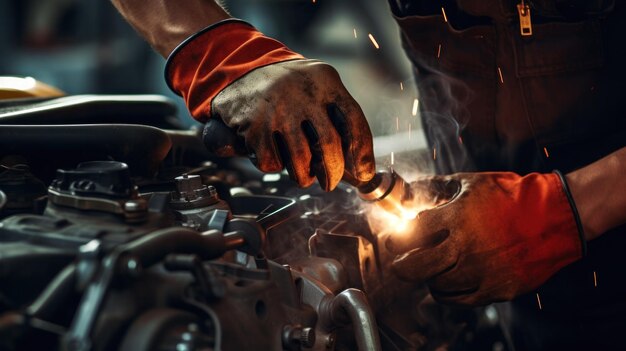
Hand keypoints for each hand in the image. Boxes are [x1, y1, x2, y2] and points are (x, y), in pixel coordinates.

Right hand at [166, 20, 374, 190]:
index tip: (364, 172)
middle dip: (333, 173)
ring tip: (303, 174)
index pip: (353, 120)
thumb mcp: (317, 84)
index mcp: (325, 82)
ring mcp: (277, 111)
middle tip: (330, 183)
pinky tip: (273, 152)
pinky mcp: (254, 128)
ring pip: (301, 162)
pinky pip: (272, 164)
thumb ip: (336, 114)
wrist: (239, 69)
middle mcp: (302, 95)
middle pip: (329, 146)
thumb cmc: (287, 85)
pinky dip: (275, 166)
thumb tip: (357, 163)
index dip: (363, 151)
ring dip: (304, 176)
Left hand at [389, 172, 584, 305]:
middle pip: (415, 268)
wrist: (555, 216)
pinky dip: (448, 292)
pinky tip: (448, 282)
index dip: (397, 240)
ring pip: (436, 285)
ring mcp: (481, 271)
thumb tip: (413, 186)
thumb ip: (438, 185)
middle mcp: (465, 247)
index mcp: (456, 218)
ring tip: (433, 269)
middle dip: (402, 267)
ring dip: (429, 277)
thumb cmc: (513, 196)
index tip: (393, 242)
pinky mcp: (497, 289)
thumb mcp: (472, 183)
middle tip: (400, 264)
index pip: (411, 235)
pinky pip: (459, 299)